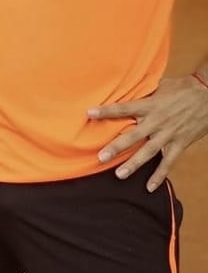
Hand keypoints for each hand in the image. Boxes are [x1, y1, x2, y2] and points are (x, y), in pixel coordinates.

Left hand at [88, 75, 207, 189]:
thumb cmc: (183, 87)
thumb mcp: (160, 85)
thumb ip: (143, 91)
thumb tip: (126, 86)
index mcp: (149, 105)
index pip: (123, 108)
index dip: (106, 111)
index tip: (89, 114)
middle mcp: (156, 121)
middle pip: (133, 136)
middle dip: (116, 147)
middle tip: (101, 157)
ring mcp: (168, 135)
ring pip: (148, 152)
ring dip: (134, 164)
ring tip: (119, 175)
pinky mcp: (180, 144)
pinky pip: (168, 162)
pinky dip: (160, 175)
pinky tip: (149, 187)